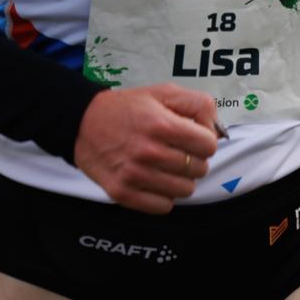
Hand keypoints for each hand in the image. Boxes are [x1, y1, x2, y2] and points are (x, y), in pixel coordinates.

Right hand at [73, 83, 219, 213]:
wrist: (82, 123)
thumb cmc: (127, 108)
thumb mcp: (164, 92)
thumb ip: (198, 105)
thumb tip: (216, 131)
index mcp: (162, 125)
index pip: (209, 146)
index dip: (204, 141)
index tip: (192, 138)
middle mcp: (149, 152)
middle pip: (199, 169)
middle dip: (192, 159)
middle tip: (177, 151)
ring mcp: (136, 175)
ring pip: (185, 190)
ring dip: (180, 179)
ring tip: (165, 165)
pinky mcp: (124, 193)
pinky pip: (163, 206)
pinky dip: (163, 196)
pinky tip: (154, 180)